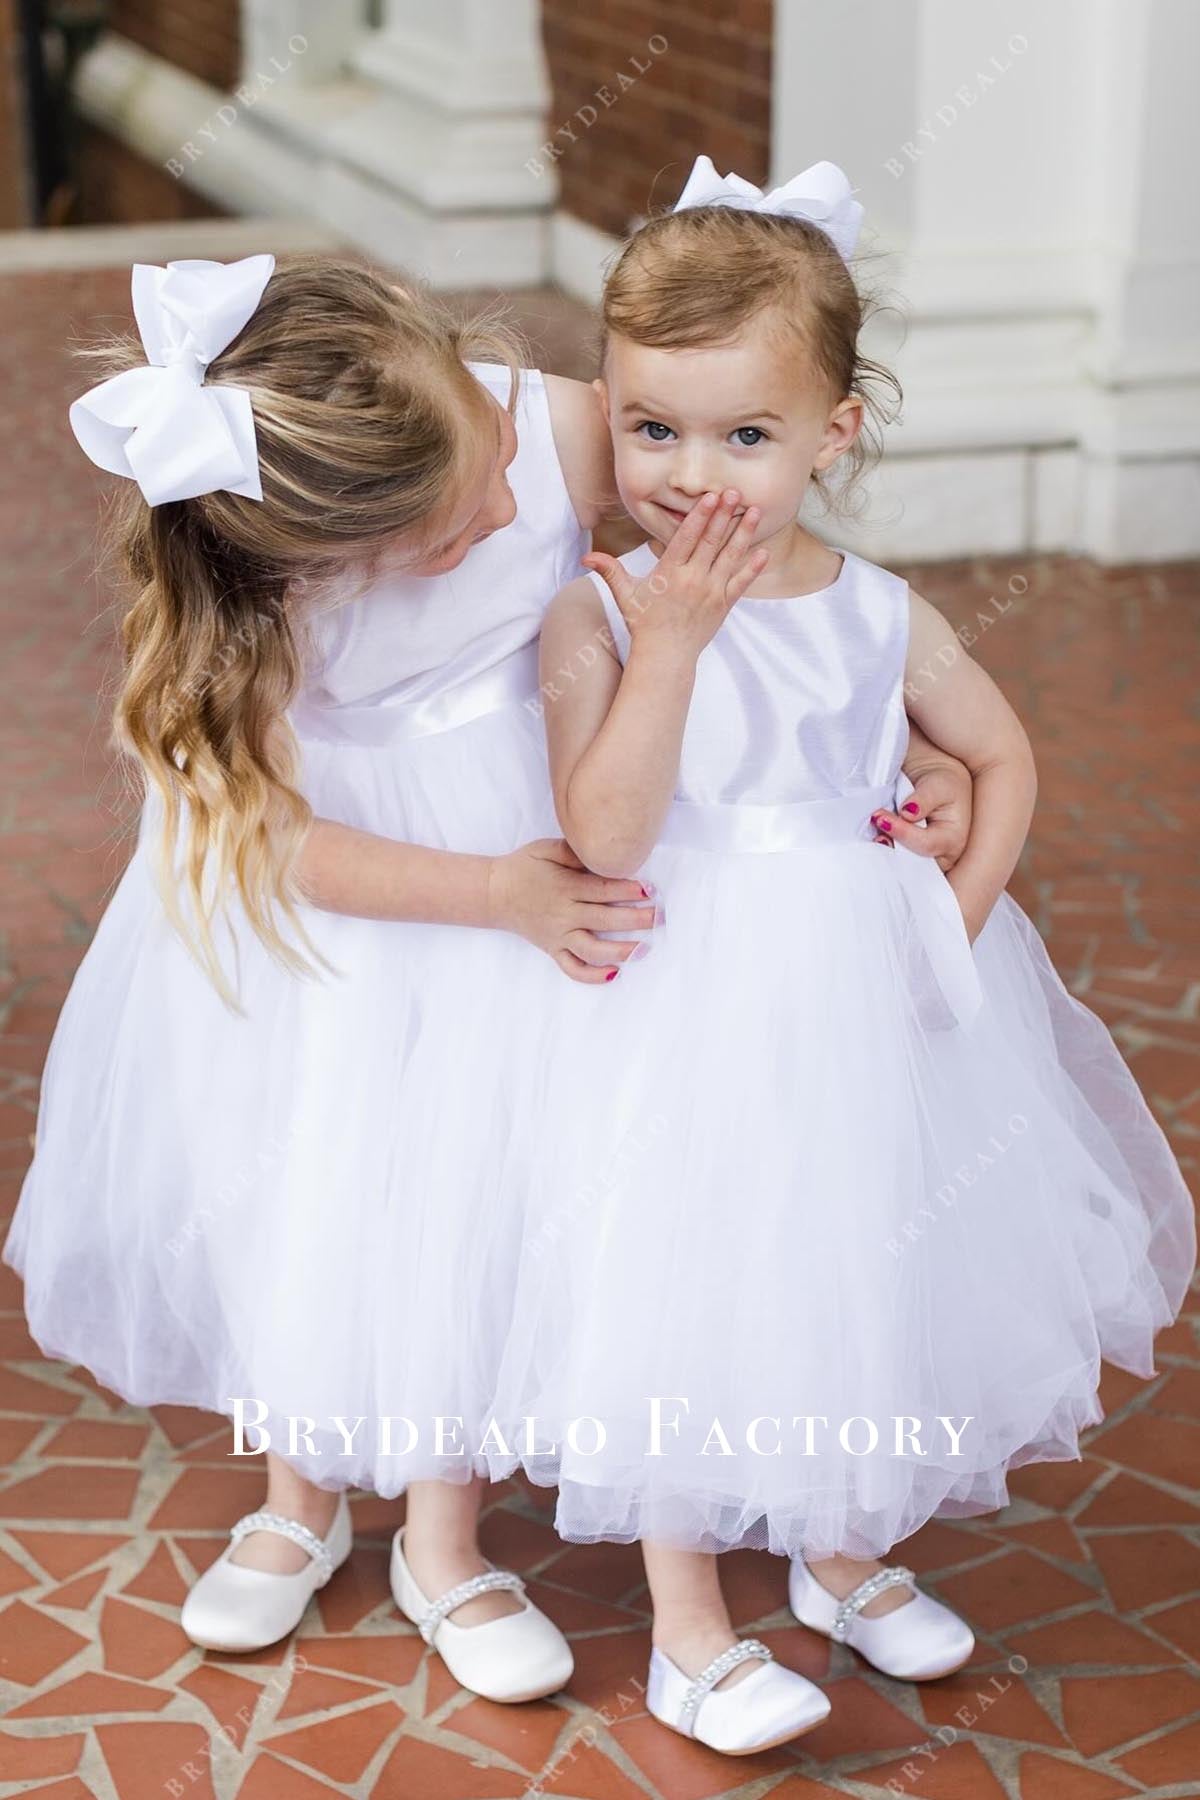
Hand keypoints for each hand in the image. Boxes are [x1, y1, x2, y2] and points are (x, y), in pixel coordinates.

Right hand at [486, 837, 660, 983]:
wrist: (494, 893)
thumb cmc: (524, 867)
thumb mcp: (545, 848)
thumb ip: (574, 851)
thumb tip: (601, 852)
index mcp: (565, 887)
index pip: (603, 890)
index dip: (629, 890)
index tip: (650, 890)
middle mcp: (564, 914)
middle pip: (606, 919)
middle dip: (636, 919)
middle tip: (660, 917)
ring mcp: (558, 935)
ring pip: (592, 949)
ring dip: (621, 951)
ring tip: (644, 948)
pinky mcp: (552, 949)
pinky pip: (572, 968)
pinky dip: (592, 975)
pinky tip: (614, 973)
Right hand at [582, 488, 767, 660]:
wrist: (665, 657)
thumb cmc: (644, 624)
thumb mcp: (625, 596)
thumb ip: (609, 571)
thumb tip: (585, 558)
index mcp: (669, 573)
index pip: (686, 538)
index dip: (700, 516)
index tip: (711, 497)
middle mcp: (692, 580)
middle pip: (711, 542)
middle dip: (724, 515)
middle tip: (735, 492)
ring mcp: (710, 592)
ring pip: (729, 557)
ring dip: (743, 533)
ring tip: (754, 512)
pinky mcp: (723, 605)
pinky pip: (741, 583)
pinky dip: (752, 568)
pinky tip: (763, 551)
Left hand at [869, 760, 973, 870]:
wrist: (935, 785)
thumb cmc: (942, 784)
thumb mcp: (937, 785)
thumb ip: (924, 799)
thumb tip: (908, 813)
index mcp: (953, 839)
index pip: (925, 844)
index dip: (902, 833)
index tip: (881, 817)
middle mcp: (941, 856)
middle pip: (912, 863)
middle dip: (890, 846)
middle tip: (874, 825)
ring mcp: (924, 860)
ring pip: (901, 865)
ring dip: (883, 849)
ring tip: (872, 829)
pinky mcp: (910, 858)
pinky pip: (894, 861)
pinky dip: (882, 849)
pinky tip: (873, 836)